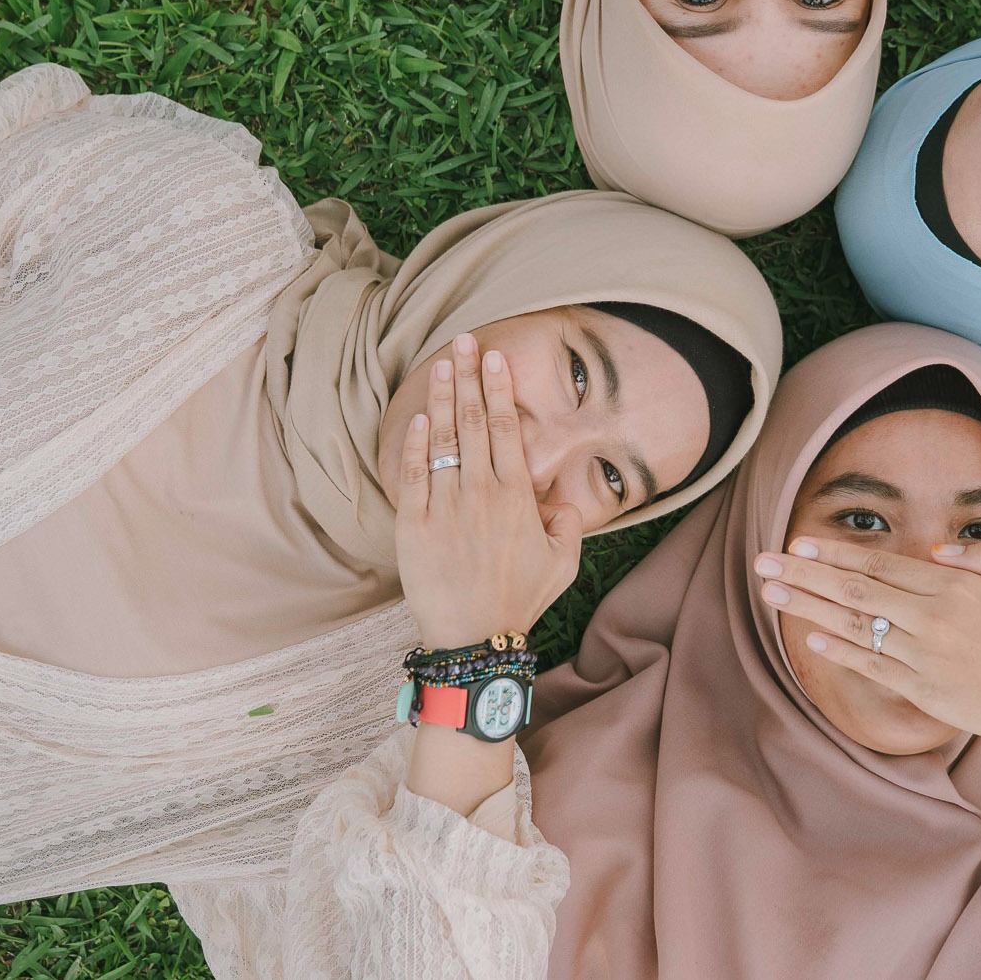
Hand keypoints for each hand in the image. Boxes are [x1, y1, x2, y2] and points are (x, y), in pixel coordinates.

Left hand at [395, 333, 582, 650]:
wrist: (474, 638)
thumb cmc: (520, 599)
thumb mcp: (563, 563)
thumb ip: (568, 524)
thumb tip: (559, 498)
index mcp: (517, 497)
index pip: (508, 428)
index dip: (500, 389)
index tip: (496, 358)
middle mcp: (481, 493)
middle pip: (475, 421)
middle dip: (471, 376)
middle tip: (466, 340)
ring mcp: (444, 507)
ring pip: (443, 439)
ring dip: (444, 398)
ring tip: (444, 364)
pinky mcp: (413, 526)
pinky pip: (413, 474)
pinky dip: (415, 442)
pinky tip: (419, 415)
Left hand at [756, 537, 980, 770]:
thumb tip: (934, 552)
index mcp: (958, 588)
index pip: (883, 565)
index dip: (838, 552)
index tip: (801, 541)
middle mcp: (934, 620)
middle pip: (856, 590)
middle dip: (806, 573)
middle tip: (764, 562)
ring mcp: (926, 659)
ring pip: (856, 627)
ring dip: (809, 607)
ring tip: (772, 593)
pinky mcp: (925, 693)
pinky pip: (873, 668)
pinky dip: (839, 651)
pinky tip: (810, 636)